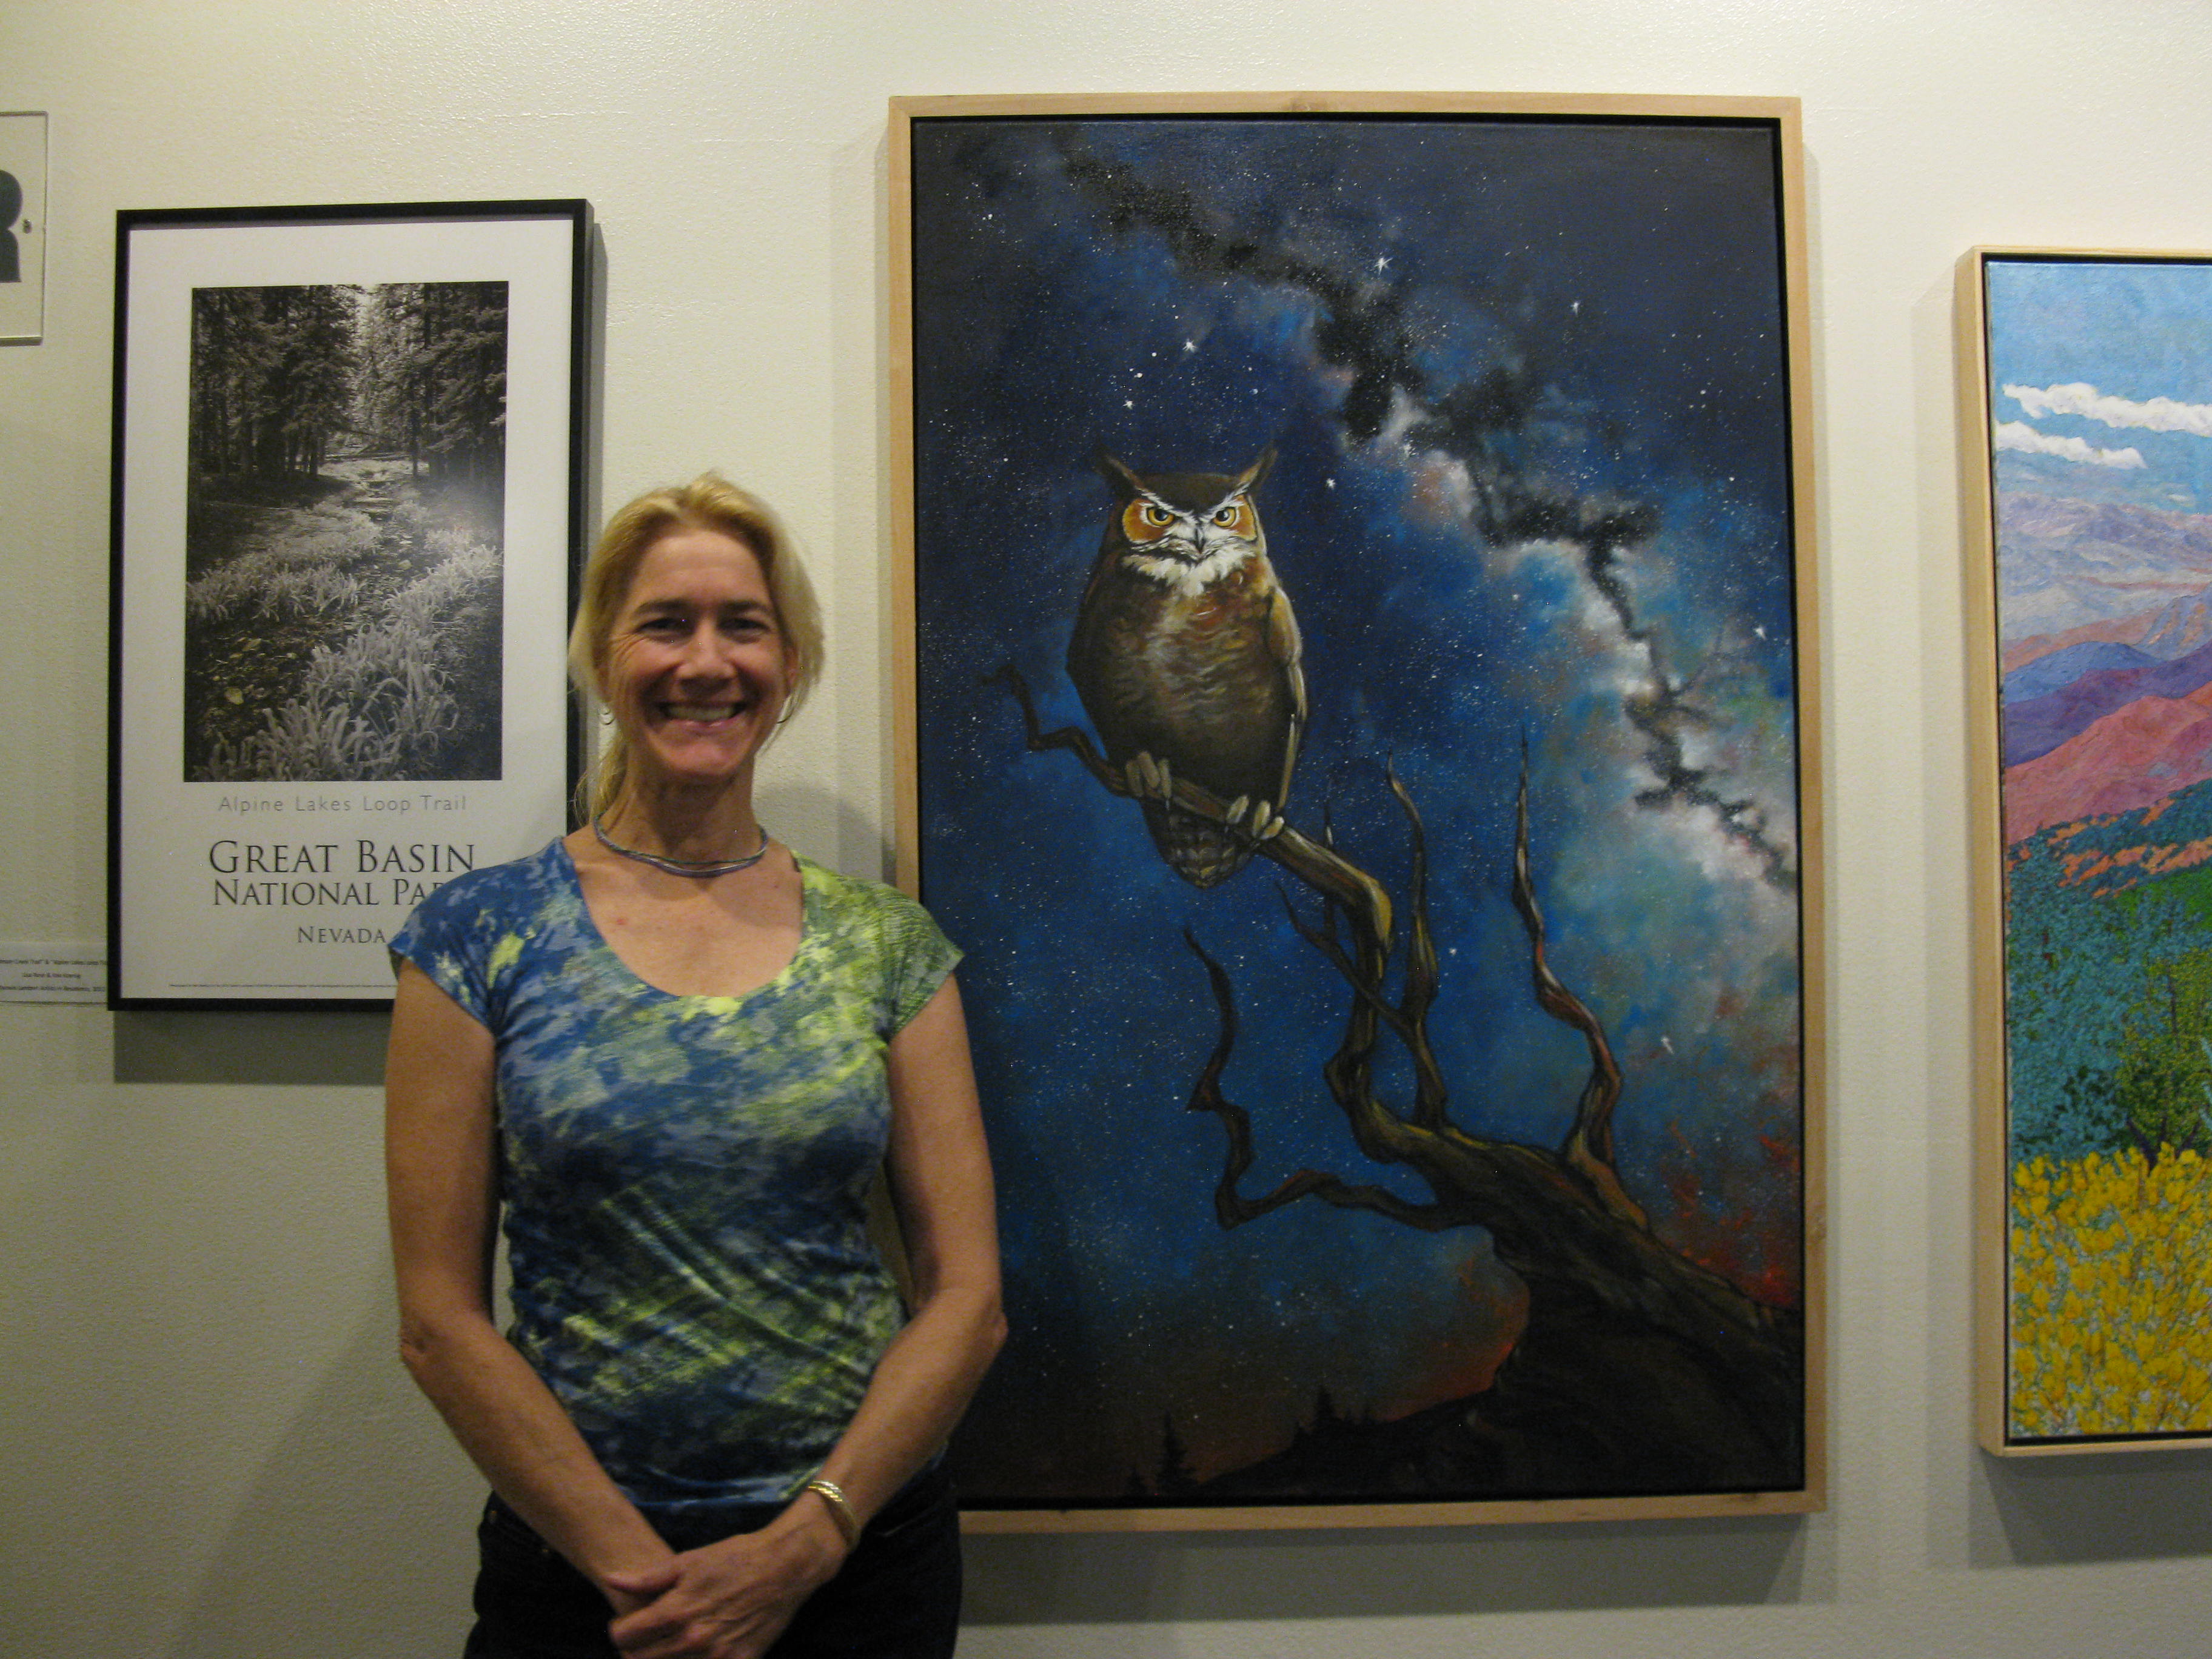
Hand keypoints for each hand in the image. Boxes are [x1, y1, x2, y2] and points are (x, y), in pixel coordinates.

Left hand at [604, 1515, 846, 1658]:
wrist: (785, 1568)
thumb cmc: (735, 1558)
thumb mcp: (690, 1560)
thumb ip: (648, 1577)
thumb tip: (611, 1579)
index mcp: (676, 1610)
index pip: (624, 1637)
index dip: (619, 1631)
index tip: (626, 1626)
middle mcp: (692, 1639)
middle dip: (635, 1651)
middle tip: (645, 1639)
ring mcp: (716, 1656)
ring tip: (668, 1647)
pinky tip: (695, 1654)